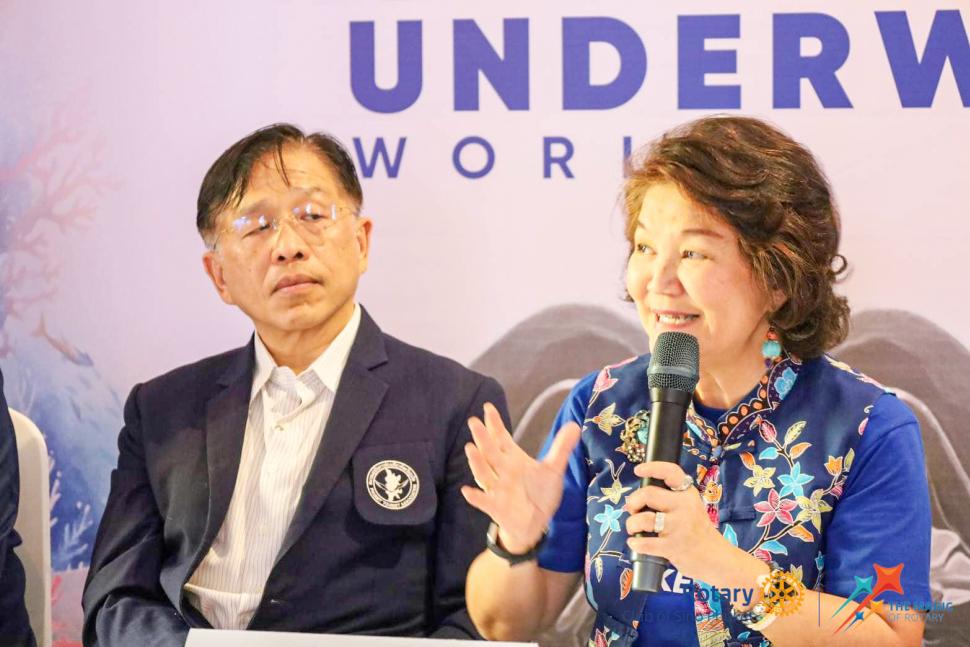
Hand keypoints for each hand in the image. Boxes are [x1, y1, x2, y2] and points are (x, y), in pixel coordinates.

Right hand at [461, 402, 580, 553]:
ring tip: (470, 448)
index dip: (495, 424)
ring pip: (484, 473)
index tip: (488, 407)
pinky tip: (467, 491)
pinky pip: (484, 501)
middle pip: (490, 452)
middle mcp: (503, 471)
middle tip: (474, 421)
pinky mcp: (496, 507)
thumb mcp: (553, 470)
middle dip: (482, 438)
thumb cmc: (539, 493)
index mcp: (513, 459)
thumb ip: (561, 448)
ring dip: (477, 462)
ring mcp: (497, 489)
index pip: (502, 438)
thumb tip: (574, 425)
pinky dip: (475, 497)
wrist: (534, 523)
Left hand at [624, 461, 733, 581]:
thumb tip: (639, 498)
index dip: (652, 468)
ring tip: (633, 528)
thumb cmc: (697, 530)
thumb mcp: (691, 507)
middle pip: (648, 494)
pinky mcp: (673, 547)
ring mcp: (679, 527)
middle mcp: (684, 507)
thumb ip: (671, 499)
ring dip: (632, 524)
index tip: (638, 470)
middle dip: (633, 502)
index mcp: (688, 494)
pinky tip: (635, 543)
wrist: (716, 558)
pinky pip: (645, 543)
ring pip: (643, 519)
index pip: (671, 473)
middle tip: (632, 510)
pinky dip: (635, 543)